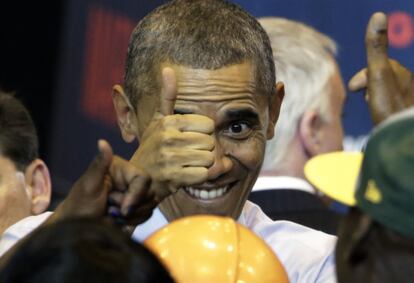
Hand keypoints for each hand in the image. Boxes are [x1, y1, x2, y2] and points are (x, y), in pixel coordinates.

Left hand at [50, 140, 153, 224]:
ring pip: (150, 205)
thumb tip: (102, 141)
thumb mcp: (89, 184)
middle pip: (150, 193)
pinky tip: (118, 221)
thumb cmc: (80, 204)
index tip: (125, 209)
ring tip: (112, 215)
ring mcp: (135, 195)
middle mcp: (131, 180)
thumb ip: (100, 164)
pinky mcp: (136, 209)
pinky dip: (133, 222)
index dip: (138, 194)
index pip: (144, 179)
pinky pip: (146, 215)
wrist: (78, 229)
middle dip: (132, 207)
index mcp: (122, 169)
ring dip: (132, 216)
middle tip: (111, 211)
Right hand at [130, 67, 214, 194]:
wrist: (140, 179)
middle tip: (188, 154)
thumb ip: (166, 96)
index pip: (208, 124)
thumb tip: (167, 68)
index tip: (189, 138)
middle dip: (203, 150)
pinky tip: (187, 175)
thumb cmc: (153, 147)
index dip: (203, 133)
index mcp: (168, 122)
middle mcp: (168, 137)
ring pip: (209, 158)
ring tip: (187, 164)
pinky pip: (204, 174)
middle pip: (210, 142)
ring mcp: (170, 158)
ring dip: (202, 164)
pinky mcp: (174, 177)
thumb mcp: (158, 120)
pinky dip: (199, 176)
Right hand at [348, 12, 413, 123]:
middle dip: (370, 86)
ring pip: (388, 94)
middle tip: (363, 97)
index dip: (363, 77)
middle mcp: (409, 86)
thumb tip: (378, 15)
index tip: (352, 89)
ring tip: (372, 110)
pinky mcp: (405, 116)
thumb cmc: (391, 107)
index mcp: (402, 74)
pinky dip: (383, 110)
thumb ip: (376, 48)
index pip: (379, 68)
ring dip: (376, 98)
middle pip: (384, 80)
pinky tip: (380, 119)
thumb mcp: (379, 75)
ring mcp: (409, 102)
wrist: (403, 139)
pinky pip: (392, 107)